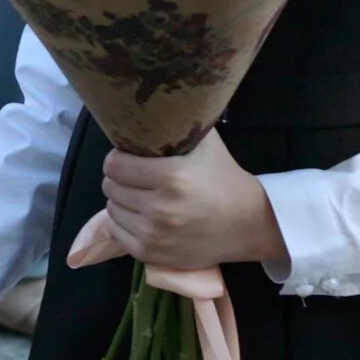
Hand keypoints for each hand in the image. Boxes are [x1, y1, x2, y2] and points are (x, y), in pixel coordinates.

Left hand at [99, 131, 287, 272]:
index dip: (118, 158)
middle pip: (111, 187)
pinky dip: (124, 223)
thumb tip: (149, 104)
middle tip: (135, 176)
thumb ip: (179, 122)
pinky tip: (141, 216)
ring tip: (139, 195)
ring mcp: (155, 235)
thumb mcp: (206, 143)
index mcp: (171, 177)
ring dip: (121, 201)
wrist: (249, 223)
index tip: (127, 157)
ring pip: (112, 210)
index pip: (114, 165)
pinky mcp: (152, 255)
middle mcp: (160, 208)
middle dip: (119, 179)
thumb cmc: (223, 178)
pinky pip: (117, 234)